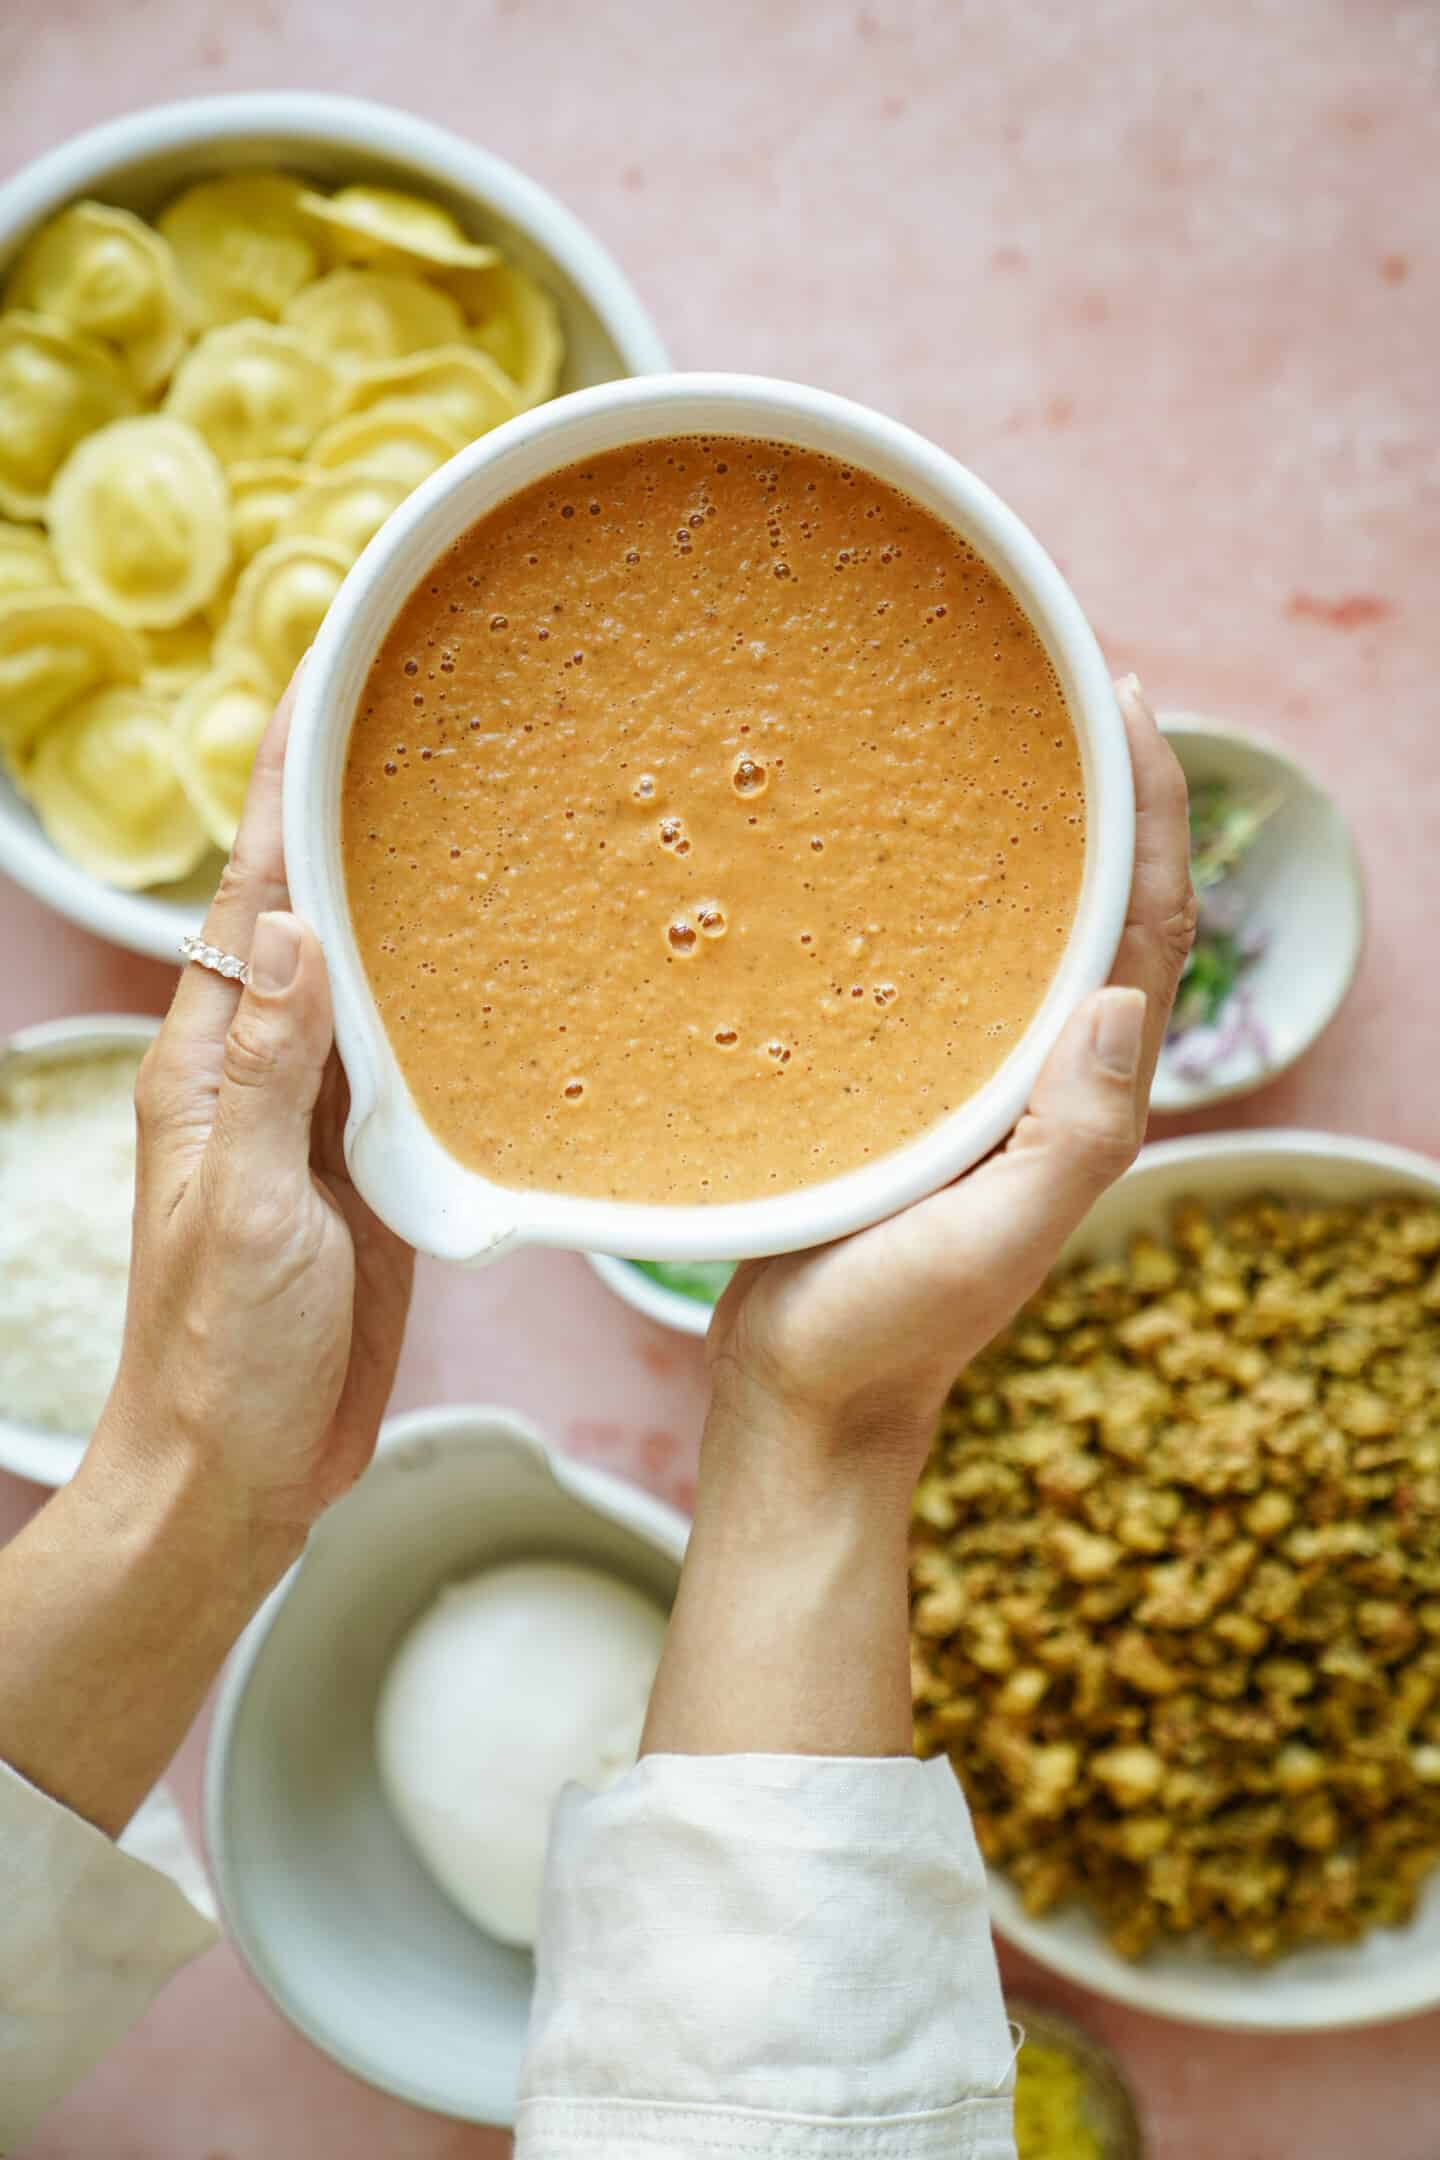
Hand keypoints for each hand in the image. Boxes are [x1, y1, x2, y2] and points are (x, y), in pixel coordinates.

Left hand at [102, 670, 414, 1551]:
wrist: (246, 1468)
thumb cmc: (223, 1351)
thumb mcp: (238, 1204)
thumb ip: (267, 1070)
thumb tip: (294, 930)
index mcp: (212, 1063)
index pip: (249, 897)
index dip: (282, 791)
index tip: (324, 689)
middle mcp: (266, 1072)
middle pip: (314, 915)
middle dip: (355, 815)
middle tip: (425, 718)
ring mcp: (324, 1117)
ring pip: (375, 979)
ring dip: (411, 897)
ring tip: (479, 810)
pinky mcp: (379, 1166)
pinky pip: (421, 1061)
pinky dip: (455, 1003)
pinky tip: (507, 968)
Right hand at [705, 677, 1193, 1489]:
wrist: (801, 1395)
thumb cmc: (890, 1332)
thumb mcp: (996, 1243)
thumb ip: (1070, 1137)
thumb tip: (1118, 997)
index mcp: (1080, 1097)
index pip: (1148, 927)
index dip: (1155, 813)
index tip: (1128, 703)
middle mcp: (1036, 1073)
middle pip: (1094, 907)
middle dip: (1093, 795)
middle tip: (1054, 686)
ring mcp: (968, 1079)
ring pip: (1014, 929)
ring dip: (1018, 833)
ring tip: (980, 739)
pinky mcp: (896, 1086)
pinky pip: (932, 967)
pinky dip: (929, 895)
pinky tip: (872, 850)